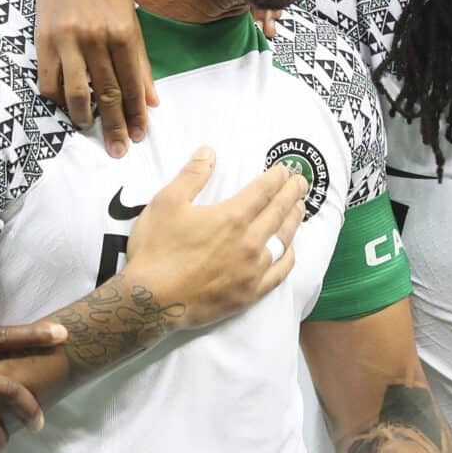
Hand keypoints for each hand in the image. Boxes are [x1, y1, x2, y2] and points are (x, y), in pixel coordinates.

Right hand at [26, 0, 154, 155]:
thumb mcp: (131, 18)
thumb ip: (141, 62)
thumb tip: (153, 102)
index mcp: (124, 32)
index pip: (132, 85)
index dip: (136, 115)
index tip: (139, 135)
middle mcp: (97, 37)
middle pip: (107, 94)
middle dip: (114, 126)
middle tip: (118, 150)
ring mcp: (68, 39)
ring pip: (77, 93)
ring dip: (85, 118)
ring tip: (90, 131)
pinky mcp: (44, 39)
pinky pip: (49, 81)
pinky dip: (57, 99)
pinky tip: (65, 107)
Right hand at [124, 148, 307, 330]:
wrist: (150, 301)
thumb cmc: (156, 250)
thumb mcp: (167, 203)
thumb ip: (192, 176)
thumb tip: (209, 151)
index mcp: (231, 217)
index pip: (263, 191)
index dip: (276, 178)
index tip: (284, 171)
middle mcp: (248, 242)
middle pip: (278, 212)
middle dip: (292, 194)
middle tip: (301, 182)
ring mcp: (252, 270)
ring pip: (283, 241)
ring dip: (294, 221)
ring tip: (300, 209)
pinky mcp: (249, 294)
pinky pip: (279, 273)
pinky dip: (288, 257)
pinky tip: (291, 250)